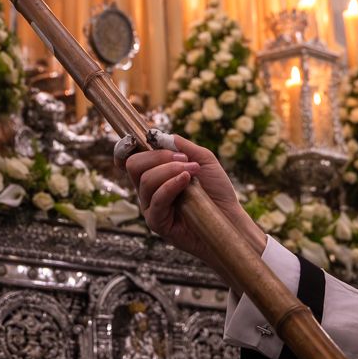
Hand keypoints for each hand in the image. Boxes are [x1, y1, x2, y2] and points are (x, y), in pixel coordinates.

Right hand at [121, 135, 262, 269]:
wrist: (229, 218)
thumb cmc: (216, 191)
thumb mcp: (203, 160)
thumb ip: (184, 146)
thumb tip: (163, 135)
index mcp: (154, 173)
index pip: (129, 158)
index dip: (127, 147)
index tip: (147, 141)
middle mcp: (148, 190)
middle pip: (134, 165)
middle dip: (159, 156)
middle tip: (184, 159)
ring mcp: (150, 206)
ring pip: (145, 180)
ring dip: (170, 169)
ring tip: (193, 171)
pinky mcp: (156, 222)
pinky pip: (156, 199)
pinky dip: (170, 185)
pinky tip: (186, 181)